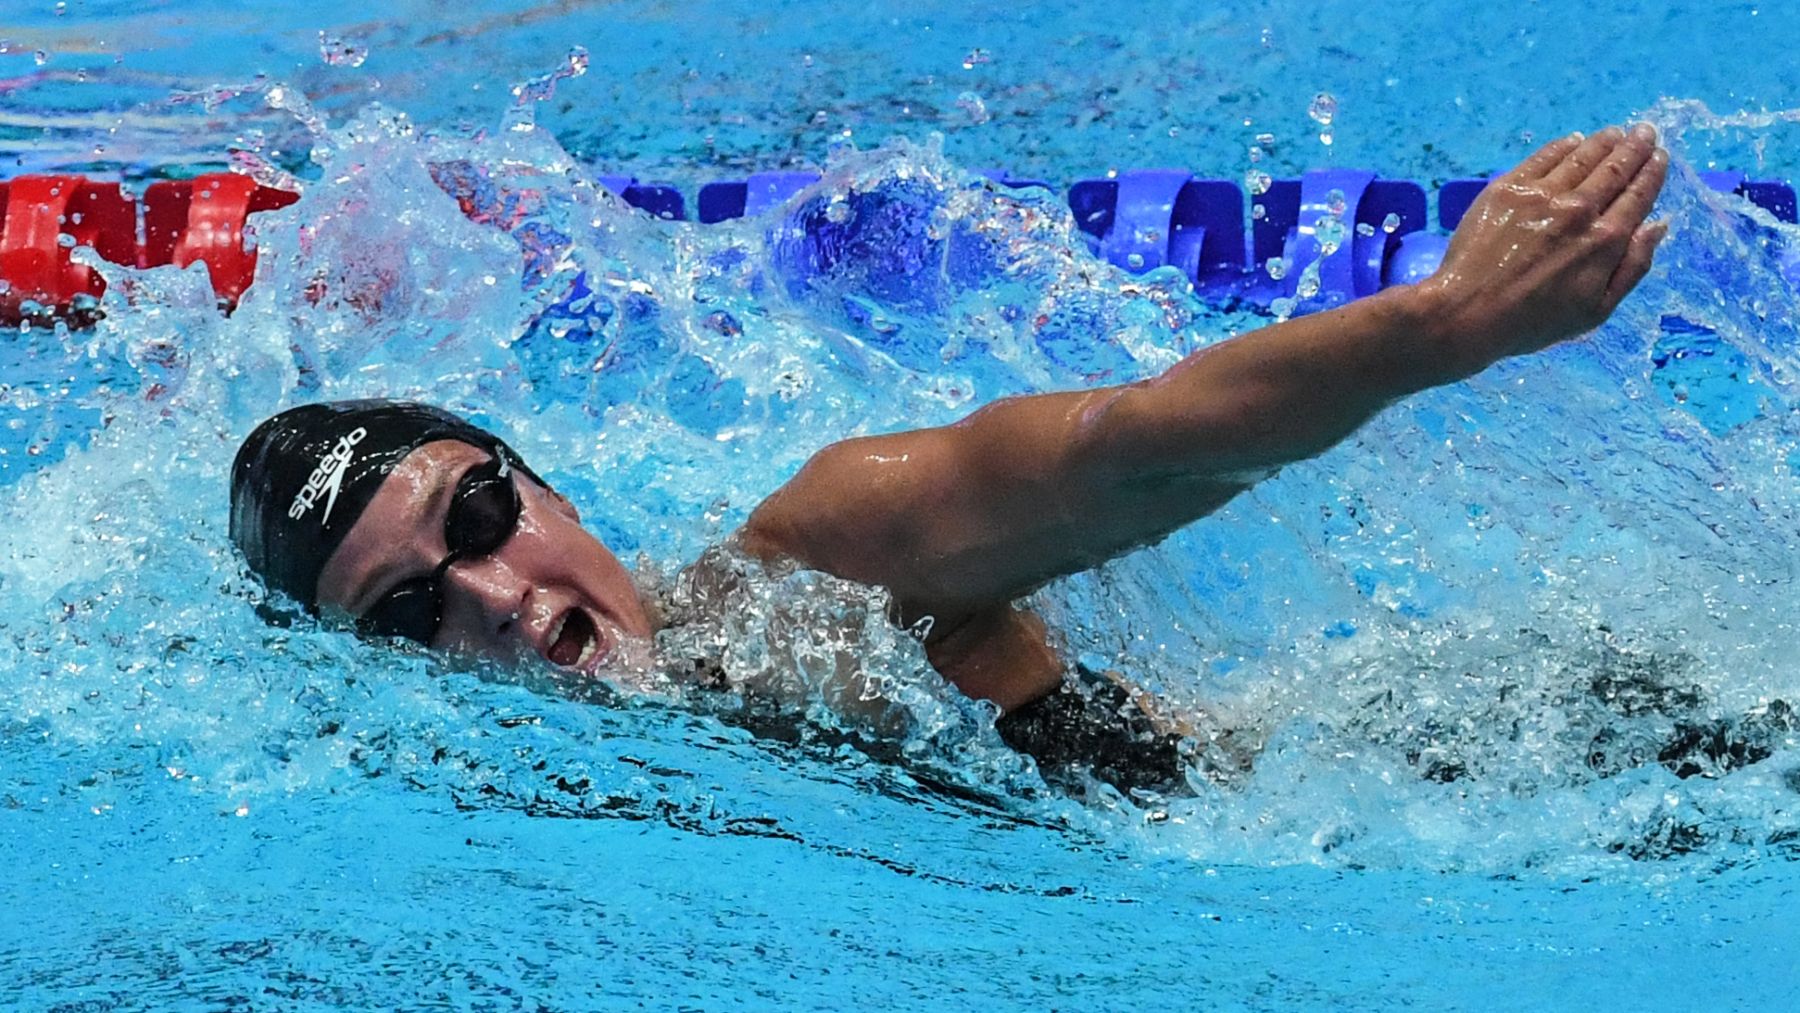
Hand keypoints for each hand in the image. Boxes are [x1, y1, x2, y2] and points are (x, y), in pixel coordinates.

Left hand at [1410, 123, 1668, 381]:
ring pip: (1582, 157)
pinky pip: (1543, 157)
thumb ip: (1633, 267)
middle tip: (1645, 132)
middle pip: (1615, 169)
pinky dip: (1564, 146)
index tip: (1660, 156)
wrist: (1467, 313)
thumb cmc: (1533, 322)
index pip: (1638, 196)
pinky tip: (1574, 140)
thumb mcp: (1596, 311)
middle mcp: (1578, 210)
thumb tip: (1658, 225)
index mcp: (1605, 241)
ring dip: (1604, 141)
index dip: (1652, 173)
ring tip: (1616, 132)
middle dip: (1635, 147)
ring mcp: (1541, 196)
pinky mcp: (1507, 189)